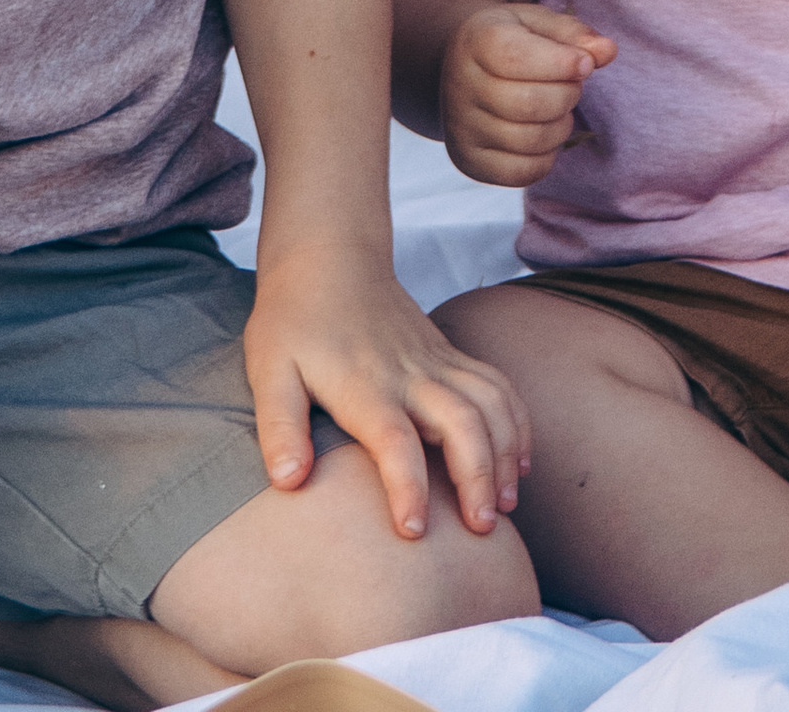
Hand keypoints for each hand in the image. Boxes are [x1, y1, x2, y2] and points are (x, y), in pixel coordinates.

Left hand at [244, 236, 532, 538]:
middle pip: (460, 422)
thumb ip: (279, 426)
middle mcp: (408, 373)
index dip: (407, 485)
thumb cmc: (294, 320)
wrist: (330, 256)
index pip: (394, 440)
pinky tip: (519, 460)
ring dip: (505, 451)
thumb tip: (288, 483)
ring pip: (489, 402)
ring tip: (507, 505)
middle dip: (478, 475)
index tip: (413, 532)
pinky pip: (496, 384)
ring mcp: (434, 361)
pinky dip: (517, 420)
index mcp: (362, 385)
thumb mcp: (268, 371)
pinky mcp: (448, 354)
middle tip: (482, 528)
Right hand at [440, 0, 615, 189]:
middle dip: (568, 94)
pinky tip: (546, 132)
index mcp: (476, 41)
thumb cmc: (511, 40)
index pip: (520, 59)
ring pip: (530, 140)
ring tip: (560, 107)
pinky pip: (522, 173)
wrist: (460, 67)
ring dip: (561, 125)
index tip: (585, 63)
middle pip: (530, 103)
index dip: (563, 63)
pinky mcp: (470, 161)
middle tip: (573, 84)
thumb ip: (573, 34)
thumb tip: (608, 52)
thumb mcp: (537, 23)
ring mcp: (461, 129)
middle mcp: (460, 87)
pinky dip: (548, 156)